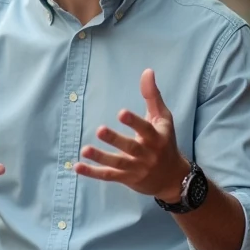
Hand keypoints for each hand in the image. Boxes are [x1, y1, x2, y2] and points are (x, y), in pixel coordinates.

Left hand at [75, 69, 189, 202]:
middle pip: (130, 148)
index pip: (145, 129)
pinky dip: (93, 173)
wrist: (172, 178)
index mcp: (156, 138)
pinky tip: (77, 167)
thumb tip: (147, 71)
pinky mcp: (126, 178)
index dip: (134, 122)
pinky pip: (108, 176)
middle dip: (115, 140)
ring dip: (100, 157)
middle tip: (100, 130)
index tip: (121, 113)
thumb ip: (152, 96)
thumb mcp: (163, 119)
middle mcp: (146, 154)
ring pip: (116, 163)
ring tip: (85, 150)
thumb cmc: (165, 142)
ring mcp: (135, 168)